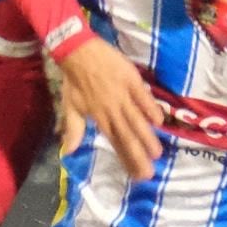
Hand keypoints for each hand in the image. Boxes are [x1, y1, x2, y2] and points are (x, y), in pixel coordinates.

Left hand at [52, 38, 161, 182]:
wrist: (78, 52)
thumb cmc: (74, 80)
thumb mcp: (70, 106)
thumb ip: (73, 130)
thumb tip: (68, 152)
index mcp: (99, 117)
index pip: (115, 142)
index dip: (125, 159)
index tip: (135, 175)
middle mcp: (112, 109)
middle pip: (127, 136)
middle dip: (138, 156)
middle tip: (149, 173)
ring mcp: (123, 95)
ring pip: (136, 120)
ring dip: (146, 137)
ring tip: (156, 153)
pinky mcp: (131, 80)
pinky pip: (143, 96)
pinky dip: (150, 108)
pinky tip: (159, 120)